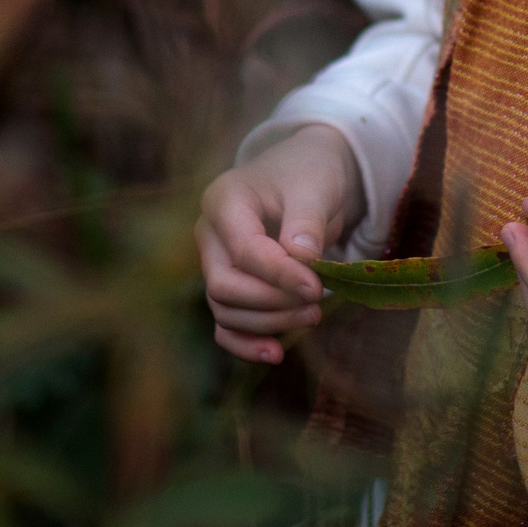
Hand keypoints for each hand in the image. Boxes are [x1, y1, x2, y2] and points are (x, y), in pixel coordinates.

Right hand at [196, 124, 366, 364]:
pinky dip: (246, 343)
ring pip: (225, 310)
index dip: (280, 275)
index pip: (244, 251)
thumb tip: (301, 258)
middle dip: (272, 303)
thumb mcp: (315, 186)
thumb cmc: (309, 173)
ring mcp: (214, 261)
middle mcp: (210, 233)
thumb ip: (307, 221)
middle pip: (224, 286)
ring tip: (313, 316)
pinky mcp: (228, 283)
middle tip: (316, 303)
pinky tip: (276, 354)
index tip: (317, 289)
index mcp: (224, 200)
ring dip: (269, 323)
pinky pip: (226, 324)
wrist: (309, 172)